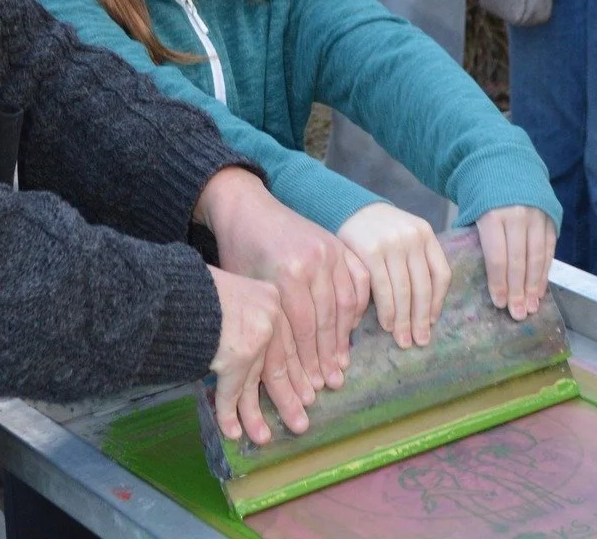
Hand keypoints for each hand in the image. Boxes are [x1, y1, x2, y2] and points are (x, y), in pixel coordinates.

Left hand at [196, 167, 368, 389]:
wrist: (245, 207)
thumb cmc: (238, 252)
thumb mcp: (247, 290)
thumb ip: (266, 326)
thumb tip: (278, 378)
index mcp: (287, 273)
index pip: (305, 329)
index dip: (309, 361)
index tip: (313, 388)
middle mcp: (314, 261)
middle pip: (327, 320)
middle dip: (328, 356)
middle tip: (332, 384)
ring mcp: (330, 249)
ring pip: (345, 303)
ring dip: (344, 337)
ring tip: (341, 363)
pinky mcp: (338, 243)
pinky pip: (357, 280)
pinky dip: (357, 306)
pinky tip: (350, 329)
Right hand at [207, 266, 311, 443]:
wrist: (179, 289)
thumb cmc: (202, 290)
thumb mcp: (237, 296)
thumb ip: (250, 319)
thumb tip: (256, 357)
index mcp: (273, 299)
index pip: (288, 344)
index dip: (297, 374)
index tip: (308, 396)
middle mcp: (270, 318)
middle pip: (278, 367)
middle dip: (287, 400)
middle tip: (300, 424)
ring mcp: (255, 338)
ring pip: (254, 384)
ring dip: (255, 415)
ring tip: (262, 439)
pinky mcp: (237, 357)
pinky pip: (230, 392)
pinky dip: (228, 413)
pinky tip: (231, 431)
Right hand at [336, 203, 451, 347]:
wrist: (350, 208)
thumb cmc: (381, 230)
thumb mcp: (406, 236)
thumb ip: (418, 262)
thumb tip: (428, 312)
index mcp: (425, 233)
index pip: (441, 274)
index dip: (437, 302)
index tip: (432, 323)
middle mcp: (411, 237)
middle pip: (422, 286)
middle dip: (421, 319)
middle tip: (419, 341)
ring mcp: (391, 243)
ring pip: (403, 291)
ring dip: (403, 320)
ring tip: (403, 339)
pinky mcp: (370, 251)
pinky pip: (383, 288)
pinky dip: (386, 311)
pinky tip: (386, 323)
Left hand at [475, 205, 556, 320]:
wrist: (507, 164)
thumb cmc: (484, 195)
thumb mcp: (473, 210)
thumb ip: (475, 236)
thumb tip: (472, 271)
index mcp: (492, 214)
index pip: (497, 255)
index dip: (499, 281)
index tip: (499, 303)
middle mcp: (517, 216)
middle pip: (519, 260)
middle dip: (518, 290)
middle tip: (517, 313)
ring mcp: (536, 217)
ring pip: (537, 258)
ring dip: (534, 286)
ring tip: (530, 307)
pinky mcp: (550, 219)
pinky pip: (549, 250)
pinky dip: (545, 272)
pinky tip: (540, 290)